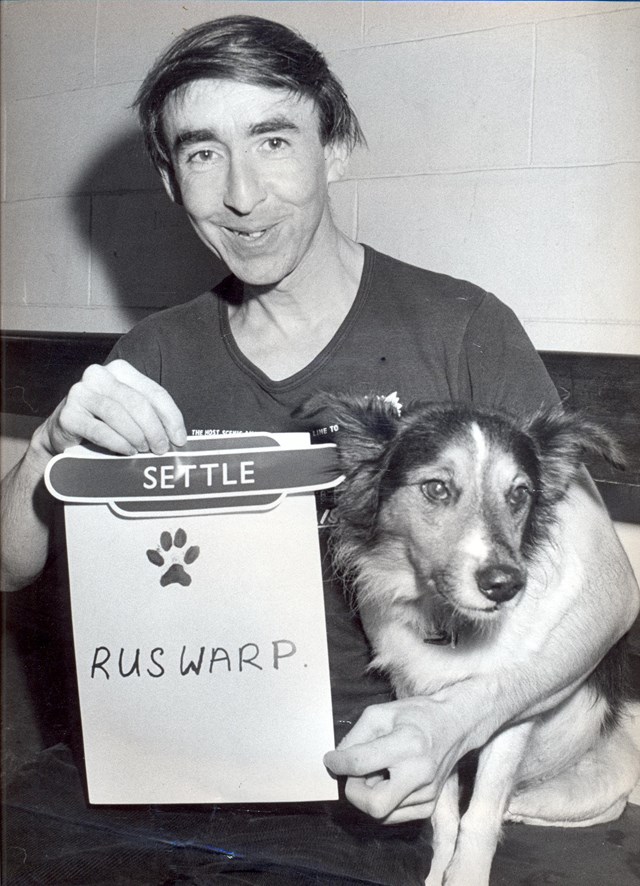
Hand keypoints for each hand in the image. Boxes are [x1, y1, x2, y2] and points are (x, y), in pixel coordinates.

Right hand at [35, 359, 186, 457]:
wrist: (64, 434)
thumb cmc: (104, 422)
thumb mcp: (130, 412)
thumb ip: (150, 416)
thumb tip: (177, 437)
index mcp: (120, 370)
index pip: (154, 392)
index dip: (171, 417)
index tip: (180, 439)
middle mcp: (98, 375)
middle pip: (137, 402)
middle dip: (154, 429)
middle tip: (161, 449)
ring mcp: (80, 393)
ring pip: (118, 414)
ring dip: (136, 436)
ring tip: (143, 450)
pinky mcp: (68, 414)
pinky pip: (99, 430)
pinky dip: (118, 442)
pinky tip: (127, 451)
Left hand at [324, 696, 469, 823]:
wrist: (455, 725)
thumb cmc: (416, 715)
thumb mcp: (381, 713)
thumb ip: (355, 736)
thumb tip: (337, 761)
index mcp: (406, 744)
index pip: (360, 764)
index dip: (338, 763)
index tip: (332, 759)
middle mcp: (420, 773)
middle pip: (373, 806)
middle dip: (355, 792)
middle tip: (354, 774)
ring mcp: (428, 794)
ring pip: (381, 813)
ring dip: (369, 794)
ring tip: (378, 771)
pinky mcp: (429, 806)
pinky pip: (393, 816)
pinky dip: (383, 801)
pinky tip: (389, 781)